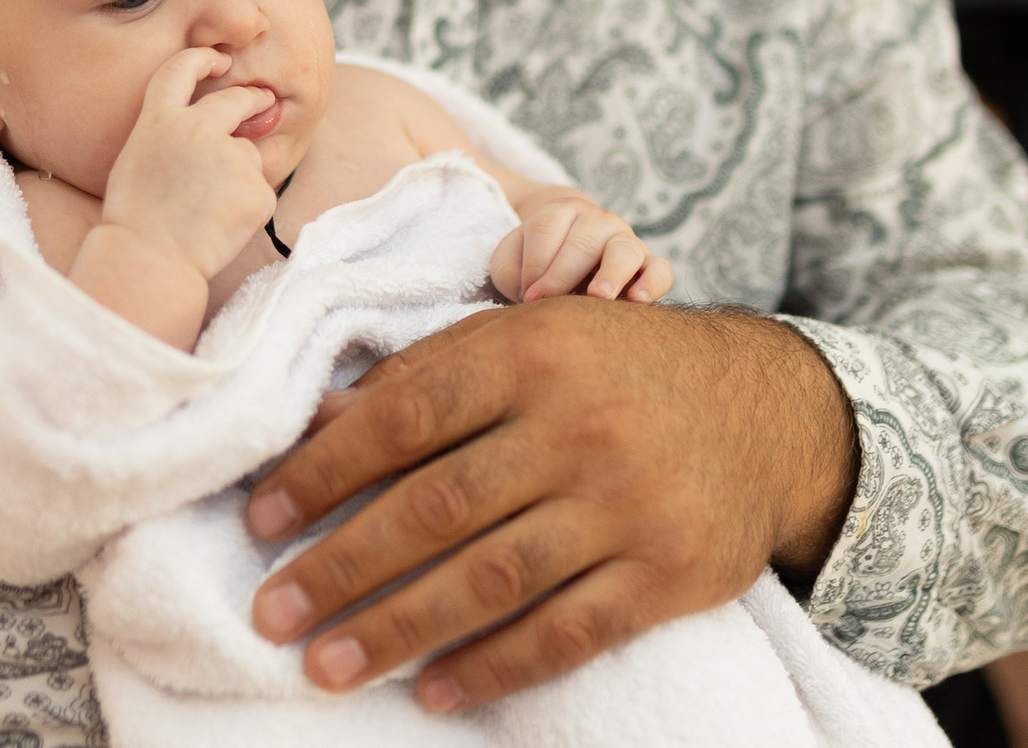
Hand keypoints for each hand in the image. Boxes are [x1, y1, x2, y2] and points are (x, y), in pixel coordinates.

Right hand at [100, 47, 279, 277]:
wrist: (149, 259)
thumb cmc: (135, 219)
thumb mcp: (140, 161)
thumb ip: (173, 138)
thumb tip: (214, 132)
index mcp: (160, 120)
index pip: (181, 70)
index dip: (203, 59)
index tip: (220, 58)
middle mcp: (199, 128)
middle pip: (236, 100)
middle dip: (253, 98)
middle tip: (263, 100)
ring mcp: (232, 156)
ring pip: (249, 156)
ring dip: (238, 175)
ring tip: (207, 212)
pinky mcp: (256, 188)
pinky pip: (259, 193)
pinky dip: (246, 208)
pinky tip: (221, 227)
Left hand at [244, 301, 856, 712]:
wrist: (766, 409)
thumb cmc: (617, 369)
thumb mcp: (531, 336)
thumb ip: (428, 373)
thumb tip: (313, 422)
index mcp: (534, 351)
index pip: (407, 411)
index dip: (325, 469)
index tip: (260, 517)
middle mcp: (580, 424)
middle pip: (438, 506)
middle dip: (342, 565)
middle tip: (271, 612)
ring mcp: (628, 504)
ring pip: (492, 579)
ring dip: (397, 629)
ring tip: (324, 664)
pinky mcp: (669, 574)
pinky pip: (566, 632)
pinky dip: (493, 667)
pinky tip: (432, 691)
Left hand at [489, 195, 673, 302]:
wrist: (567, 257)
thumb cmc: (535, 265)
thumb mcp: (511, 262)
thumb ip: (511, 272)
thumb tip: (532, 296)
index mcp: (561, 210)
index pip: (546, 230)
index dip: (534, 265)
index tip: (525, 296)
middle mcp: (598, 220)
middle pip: (583, 242)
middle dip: (561, 276)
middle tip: (546, 303)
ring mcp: (626, 240)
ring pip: (625, 250)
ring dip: (611, 273)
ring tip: (598, 296)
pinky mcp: (648, 265)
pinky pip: (660, 269)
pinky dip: (652, 282)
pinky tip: (638, 300)